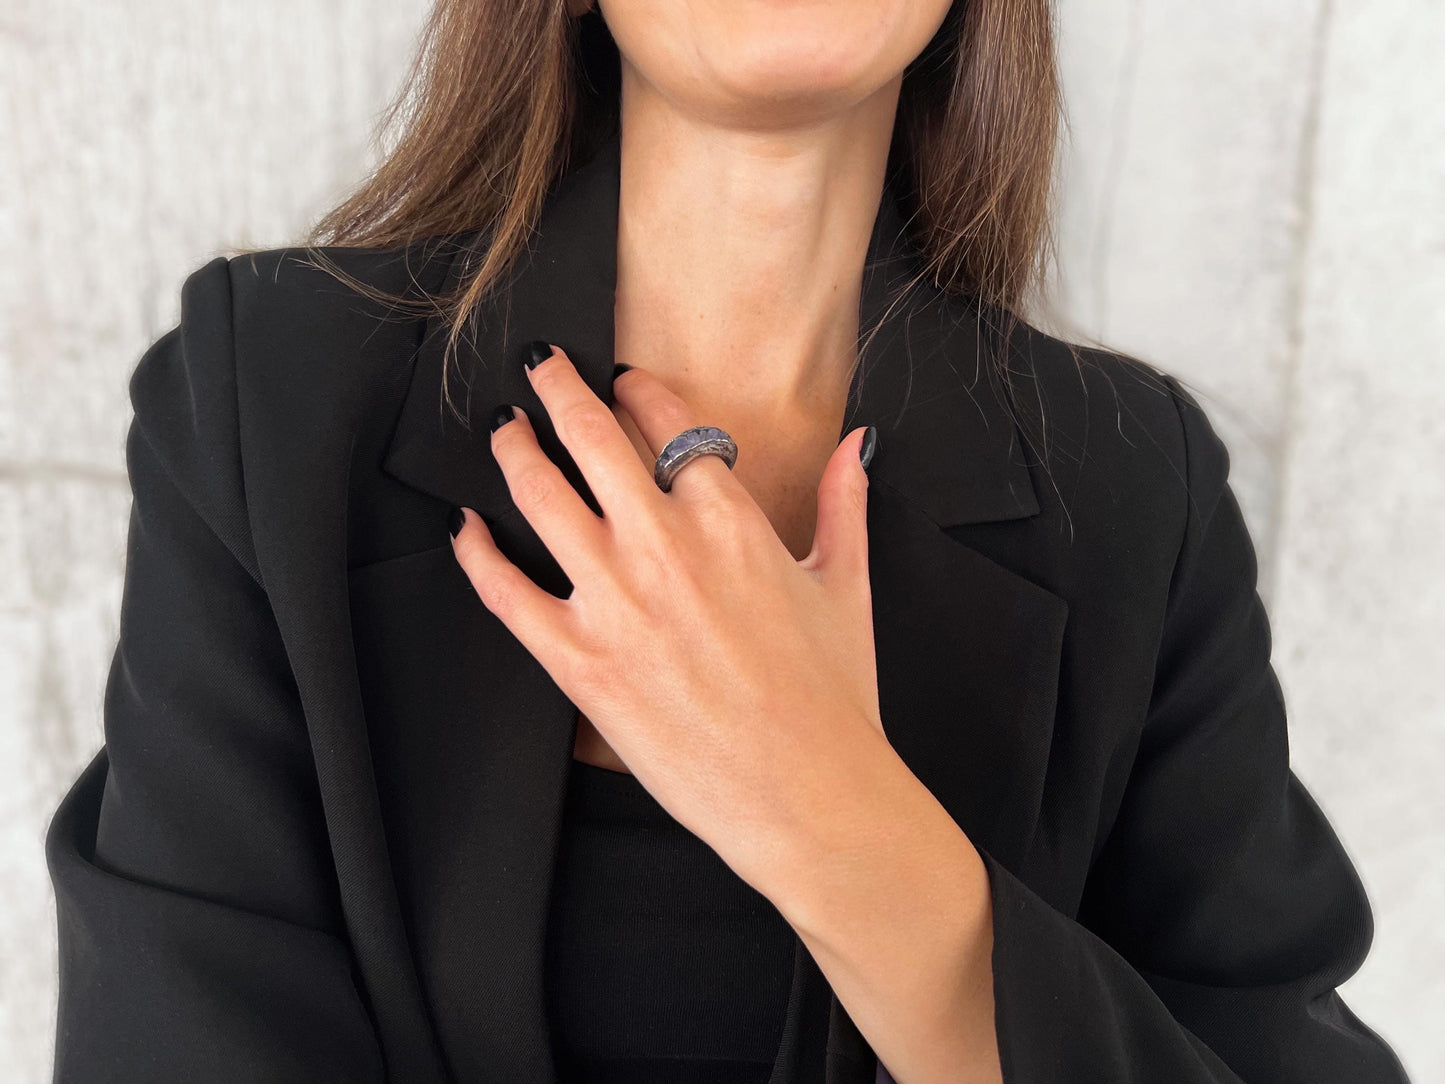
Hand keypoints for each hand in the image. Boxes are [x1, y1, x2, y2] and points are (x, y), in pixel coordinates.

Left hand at [448, 342, 890, 891]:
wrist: (809, 795)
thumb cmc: (834, 697)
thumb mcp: (846, 586)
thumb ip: (844, 503)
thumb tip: (857, 442)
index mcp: (730, 520)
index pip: (668, 422)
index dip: (636, 389)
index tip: (620, 377)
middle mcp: (664, 545)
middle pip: (589, 438)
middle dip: (557, 387)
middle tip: (538, 366)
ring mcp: (615, 602)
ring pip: (538, 496)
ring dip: (513, 450)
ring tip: (501, 428)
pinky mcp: (579, 662)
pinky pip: (505, 591)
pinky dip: (477, 553)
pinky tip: (464, 528)